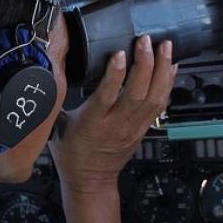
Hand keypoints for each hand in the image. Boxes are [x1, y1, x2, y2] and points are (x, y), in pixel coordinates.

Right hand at [50, 35, 174, 194]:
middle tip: (146, 41)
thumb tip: (50, 70)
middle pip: (137, 93)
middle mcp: (116, 124)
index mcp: (92, 123)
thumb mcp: (57, 125)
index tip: (119, 52)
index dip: (115, 74)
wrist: (90, 181)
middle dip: (145, 64)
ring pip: (154, 98)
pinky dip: (168, 83)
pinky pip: (160, 104)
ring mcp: (133, 127)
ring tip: (165, 47)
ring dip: (162, 70)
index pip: (106, 96)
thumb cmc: (72, 154)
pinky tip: (171, 67)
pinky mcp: (143, 128)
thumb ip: (57, 98)